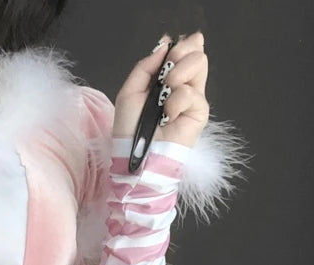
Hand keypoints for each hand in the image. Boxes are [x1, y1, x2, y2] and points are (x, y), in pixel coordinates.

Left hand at [113, 31, 209, 148]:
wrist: (137, 155)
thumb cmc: (130, 128)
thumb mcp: (129, 92)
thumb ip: (144, 67)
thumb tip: (163, 44)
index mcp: (165, 79)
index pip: (182, 51)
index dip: (180, 44)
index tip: (170, 50)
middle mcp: (182, 85)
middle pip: (194, 52)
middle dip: (180, 55)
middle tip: (166, 73)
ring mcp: (192, 97)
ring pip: (199, 63)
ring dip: (177, 75)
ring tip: (164, 96)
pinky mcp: (199, 111)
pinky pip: (192, 93)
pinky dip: (175, 102)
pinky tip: (167, 116)